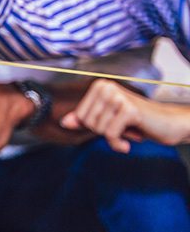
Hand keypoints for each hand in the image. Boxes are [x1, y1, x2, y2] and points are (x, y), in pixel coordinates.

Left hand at [61, 79, 189, 151]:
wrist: (168, 124)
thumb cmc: (137, 121)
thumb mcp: (108, 119)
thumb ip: (85, 120)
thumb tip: (63, 122)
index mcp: (100, 86)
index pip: (80, 115)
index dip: (94, 127)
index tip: (111, 124)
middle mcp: (107, 87)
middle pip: (88, 122)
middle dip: (104, 132)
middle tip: (121, 129)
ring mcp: (118, 97)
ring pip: (98, 129)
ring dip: (113, 138)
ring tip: (127, 132)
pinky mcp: (128, 109)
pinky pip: (110, 134)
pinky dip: (117, 144)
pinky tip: (127, 143)